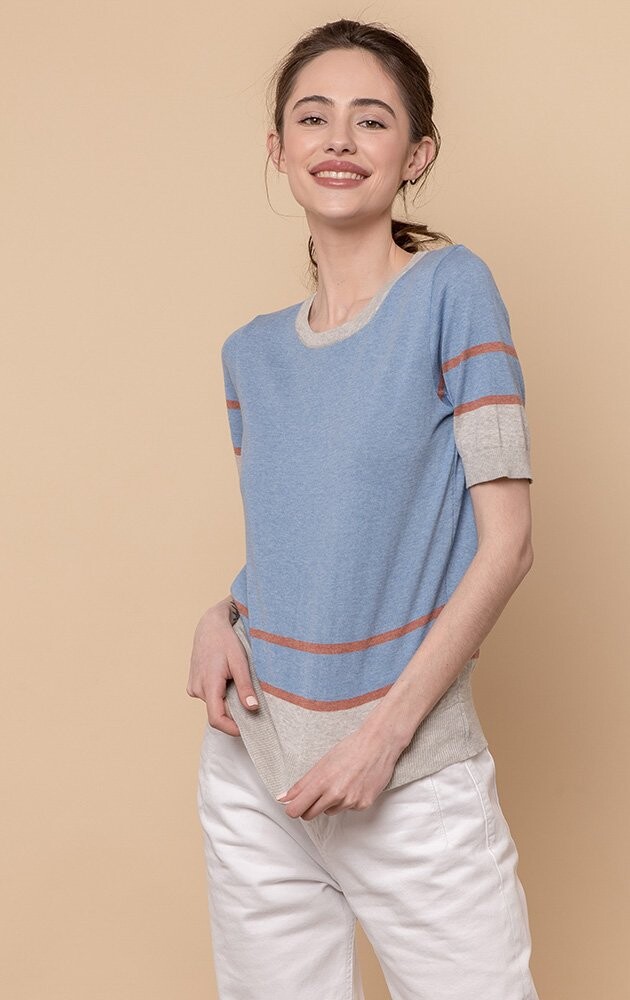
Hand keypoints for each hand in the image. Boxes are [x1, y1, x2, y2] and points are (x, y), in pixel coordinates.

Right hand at [186, 599, 258, 736]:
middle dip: (233, 711)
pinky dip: (220, 693)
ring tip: (235, 680)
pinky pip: (209, 697)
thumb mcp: (240, 662)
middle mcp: (197, 688)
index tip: (246, 730)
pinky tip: (226, 677)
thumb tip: (252, 709)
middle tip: (248, 698)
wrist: (209, 625)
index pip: (216, 718)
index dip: (231, 729)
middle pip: (217, 712)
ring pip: (214, 704)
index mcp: (208, 684)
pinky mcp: (193, 684)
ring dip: (227, 700)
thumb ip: (245, 687)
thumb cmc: (225, 640)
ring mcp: (193, 687)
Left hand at [275, 724, 400, 820]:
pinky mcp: (363, 805)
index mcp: (321, 781)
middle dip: (309, 807)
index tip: (293, 806)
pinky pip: (347, 809)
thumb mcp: (322, 763)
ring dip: (331, 802)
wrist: (378, 745)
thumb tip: (282, 798)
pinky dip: (348, 801)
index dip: (292, 809)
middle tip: (317, 792)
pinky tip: (355, 785)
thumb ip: (301, 784)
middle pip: (310, 815)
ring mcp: (350, 801)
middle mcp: (335, 794)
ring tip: (342, 782)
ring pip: (329, 811)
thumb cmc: (350, 749)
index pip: (297, 809)